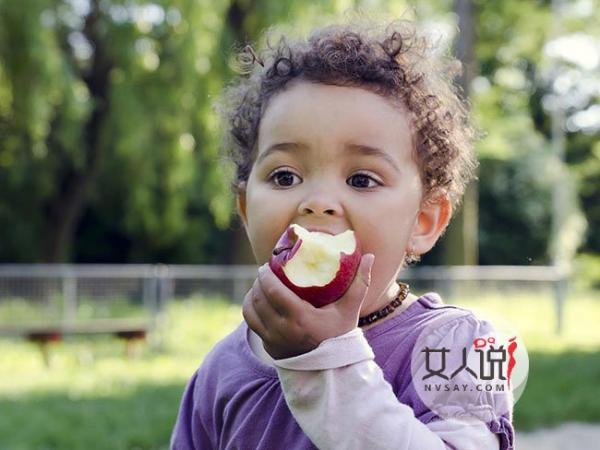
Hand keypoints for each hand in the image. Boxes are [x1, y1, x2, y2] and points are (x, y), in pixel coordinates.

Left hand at [242, 254, 374, 359]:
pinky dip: (250, 310)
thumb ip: (360, 283)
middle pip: (260, 299)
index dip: (265, 276)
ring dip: (251, 295)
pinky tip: (256, 301)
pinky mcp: (268, 347)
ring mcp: (273, 340)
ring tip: (258, 285)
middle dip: (258, 282)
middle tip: (263, 272)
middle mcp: (282, 330)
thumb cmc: (341, 336)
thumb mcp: (350, 310)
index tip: (266, 265)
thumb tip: (370, 256)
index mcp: (300, 318)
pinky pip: (252, 324)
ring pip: (251, 311)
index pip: (273, 291)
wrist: (332, 370)